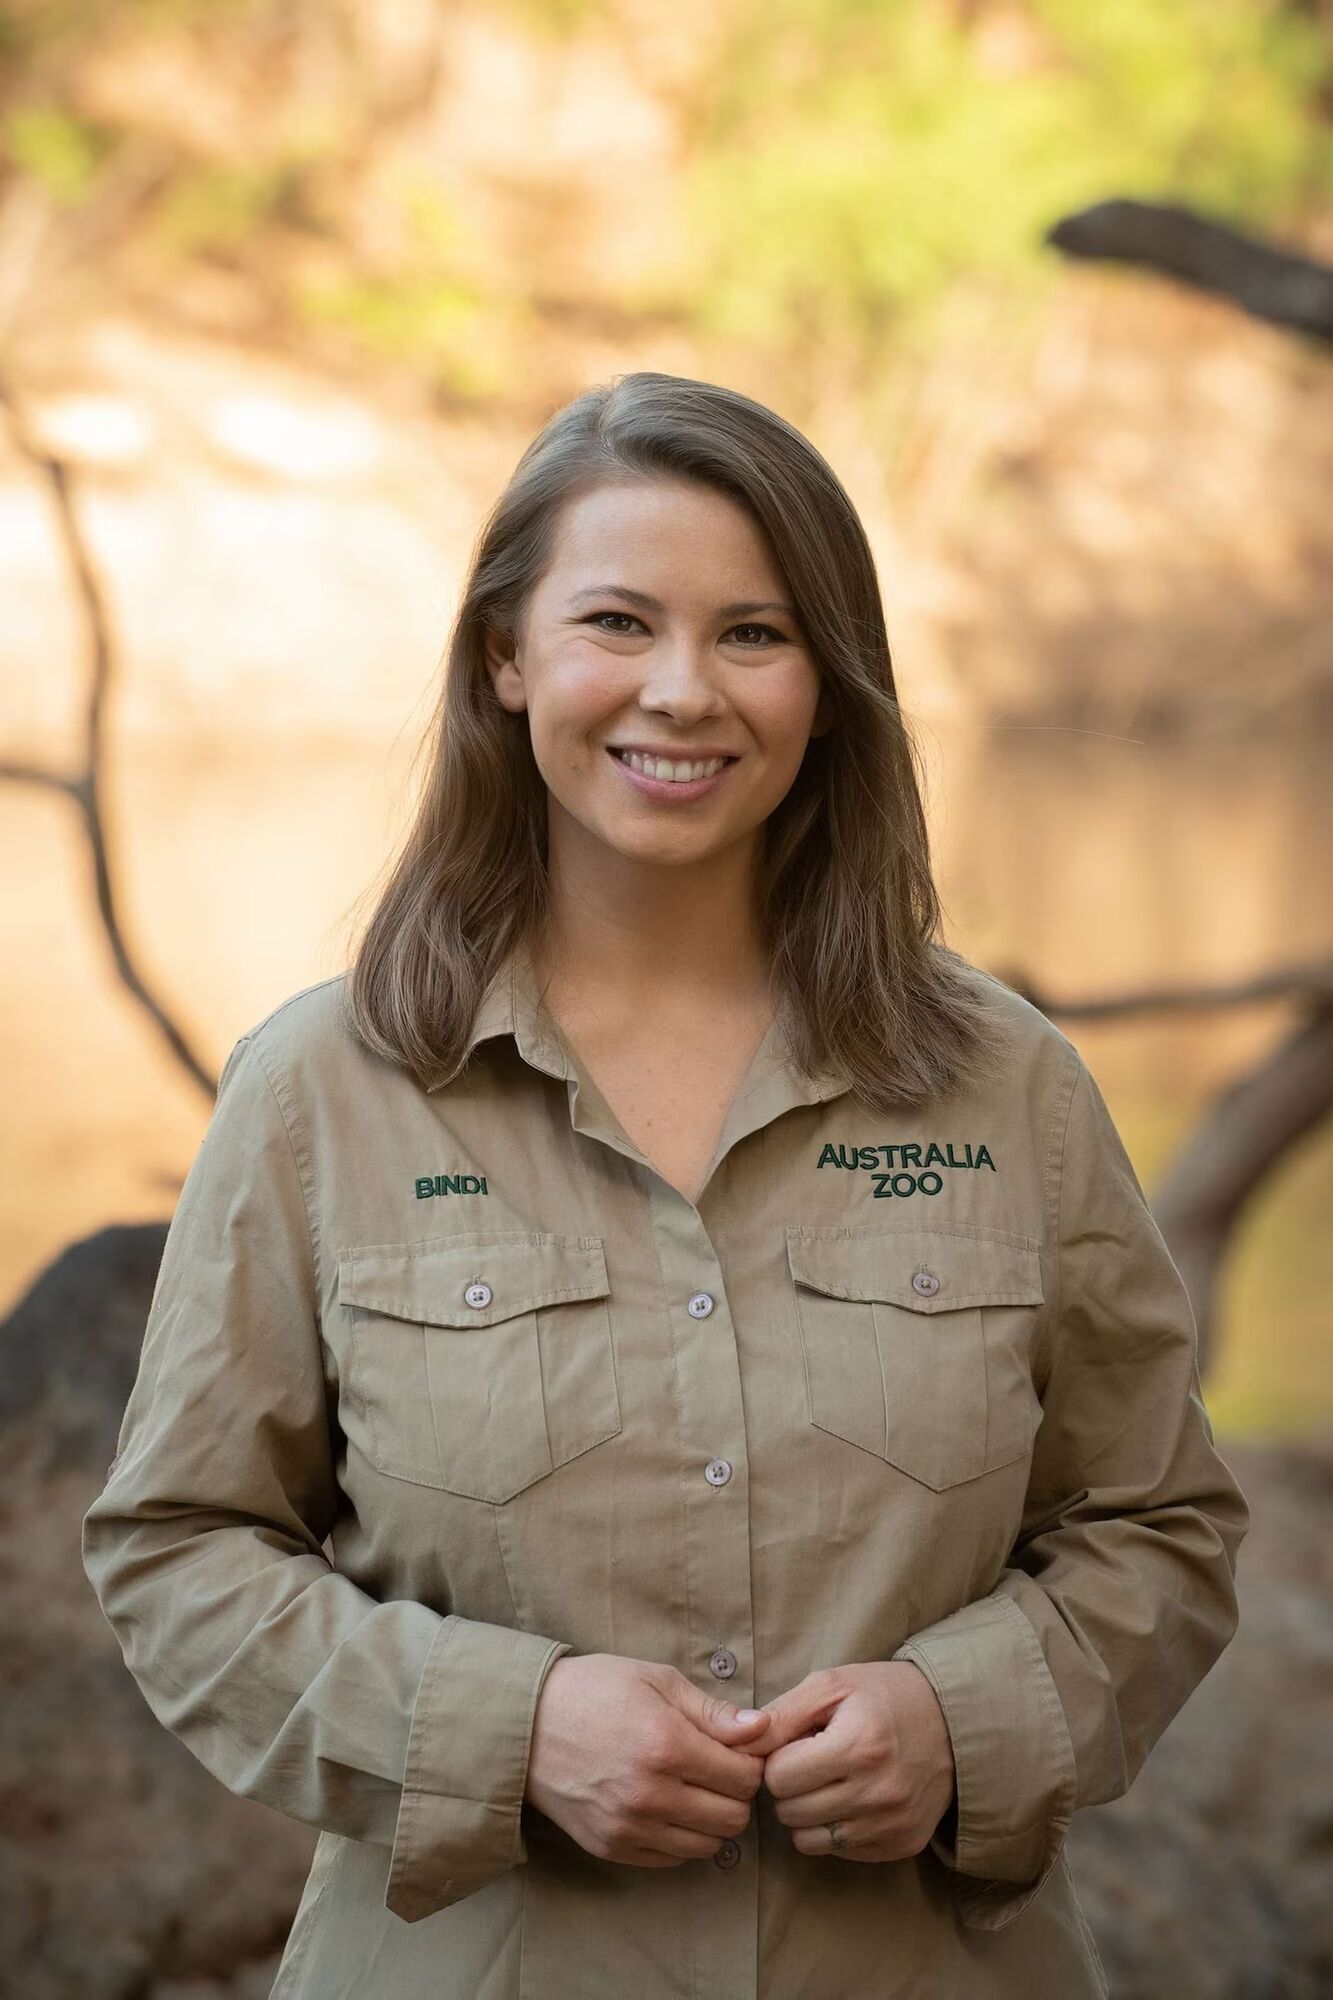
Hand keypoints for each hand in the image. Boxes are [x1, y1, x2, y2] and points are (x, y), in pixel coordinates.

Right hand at [525, 1654, 768, 1866]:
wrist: (526, 1723)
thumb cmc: (595, 1690)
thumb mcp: (655, 1680)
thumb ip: (713, 1710)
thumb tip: (762, 1729)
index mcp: (667, 1745)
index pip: (744, 1778)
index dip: (750, 1763)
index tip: (738, 1751)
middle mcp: (650, 1794)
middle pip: (732, 1819)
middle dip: (735, 1794)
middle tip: (718, 1771)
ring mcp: (629, 1826)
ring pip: (707, 1846)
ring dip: (711, 1821)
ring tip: (692, 1790)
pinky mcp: (611, 1848)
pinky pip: (671, 1859)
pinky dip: (680, 1838)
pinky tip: (667, 1808)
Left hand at [749, 1661, 955, 1861]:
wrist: (954, 1722)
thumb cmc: (884, 1696)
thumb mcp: (832, 1686)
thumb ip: (781, 1715)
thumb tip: (736, 1745)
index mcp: (858, 1746)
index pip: (778, 1777)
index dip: (778, 1758)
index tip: (797, 1743)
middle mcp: (876, 1793)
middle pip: (790, 1812)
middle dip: (789, 1786)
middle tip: (810, 1762)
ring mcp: (891, 1825)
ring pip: (808, 1842)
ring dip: (807, 1812)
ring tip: (827, 1782)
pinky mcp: (902, 1846)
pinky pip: (839, 1852)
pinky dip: (834, 1828)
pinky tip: (851, 1799)